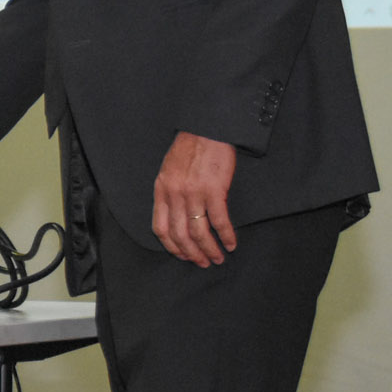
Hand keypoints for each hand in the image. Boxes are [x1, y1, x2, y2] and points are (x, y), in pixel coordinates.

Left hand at [152, 131, 237, 265]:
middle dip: (192, 253)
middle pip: (180, 235)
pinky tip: (231, 243)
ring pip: (198, 232)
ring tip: (218, 258)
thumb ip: (169, 192)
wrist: (206, 128)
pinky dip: (226, 235)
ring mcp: (194, 193)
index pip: (160, 228)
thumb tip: (174, 215)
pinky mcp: (214, 190)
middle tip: (203, 263)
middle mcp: (175, 194)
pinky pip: (219, 221)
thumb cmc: (189, 148)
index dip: (172, 246)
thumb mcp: (168, 170)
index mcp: (161, 190)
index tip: (183, 255)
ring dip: (209, 249)